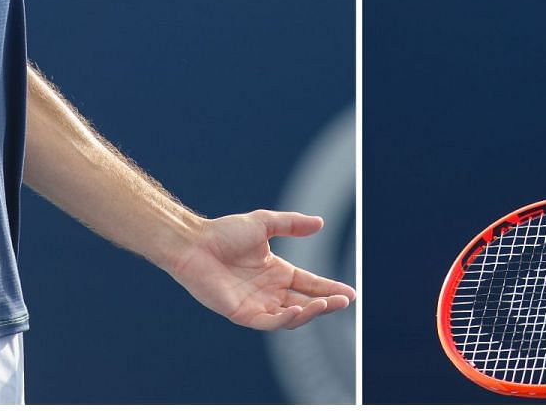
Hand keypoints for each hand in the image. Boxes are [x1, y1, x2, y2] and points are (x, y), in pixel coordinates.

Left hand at [167, 210, 355, 330]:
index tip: (351, 294)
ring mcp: (257, 305)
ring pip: (291, 317)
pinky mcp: (242, 314)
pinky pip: (269, 322)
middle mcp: (270, 291)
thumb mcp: (264, 223)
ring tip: (325, 304)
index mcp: (277, 272)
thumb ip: (292, 224)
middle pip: (305, 303)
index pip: (310, 284)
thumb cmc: (224, 232)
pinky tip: (299, 309)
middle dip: (327, 304)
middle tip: (344, 302)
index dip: (330, 289)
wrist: (195, 243)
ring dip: (310, 312)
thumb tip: (320, 223)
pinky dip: (286, 319)